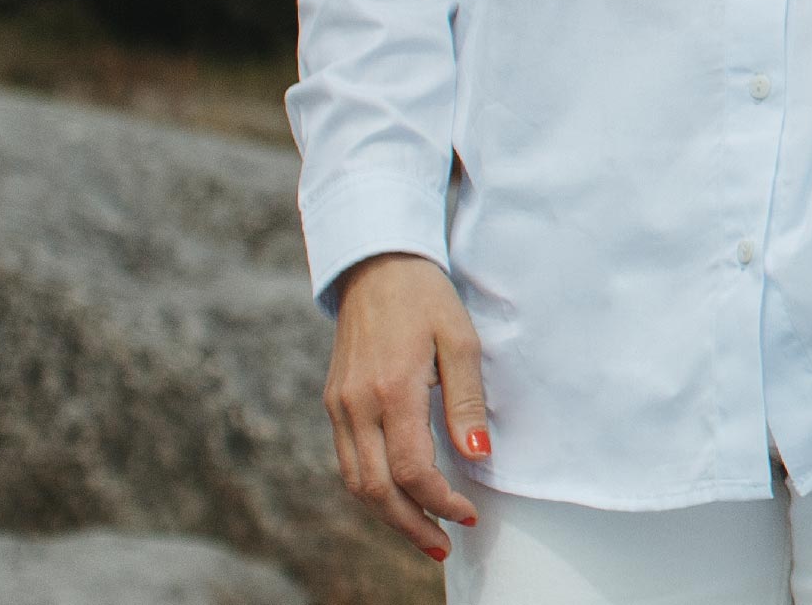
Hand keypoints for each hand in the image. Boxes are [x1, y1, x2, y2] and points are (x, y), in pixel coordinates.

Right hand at [326, 252, 489, 561]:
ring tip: (424, 532)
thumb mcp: (461, 341)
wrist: (377, 266)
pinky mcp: (334, 402)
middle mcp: (357, 404)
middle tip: (444, 545)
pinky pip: (348, 460)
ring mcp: (339, 405)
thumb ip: (466, 402)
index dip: (441, 501)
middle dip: (411, 525)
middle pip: (376, 489)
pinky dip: (372, 488)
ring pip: (355, 482)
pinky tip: (398, 495)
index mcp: (392, 389)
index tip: (470, 513)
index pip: (411, 470)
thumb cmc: (426, 299)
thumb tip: (477, 457)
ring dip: (388, 515)